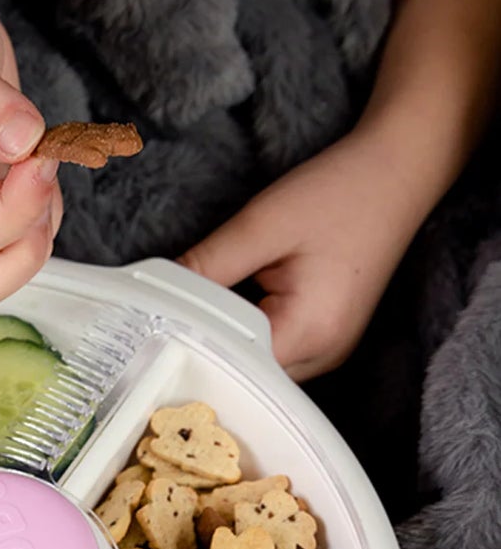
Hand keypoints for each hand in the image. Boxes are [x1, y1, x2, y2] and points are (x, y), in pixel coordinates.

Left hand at [179, 122, 434, 381]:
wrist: (396, 172)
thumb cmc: (338, 192)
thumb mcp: (260, 225)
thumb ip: (205, 267)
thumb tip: (154, 297)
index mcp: (311, 332)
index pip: (233, 367)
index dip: (191, 352)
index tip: (153, 335)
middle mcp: (324, 354)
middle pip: (244, 376)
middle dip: (204, 350)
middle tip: (158, 326)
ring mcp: (328, 349)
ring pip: (258, 367)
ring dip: (225, 343)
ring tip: (188, 317)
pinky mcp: (325, 335)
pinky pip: (274, 351)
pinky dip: (246, 335)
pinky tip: (223, 311)